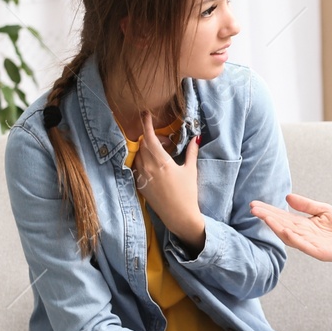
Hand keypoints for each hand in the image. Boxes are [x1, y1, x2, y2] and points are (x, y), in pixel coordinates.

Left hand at [132, 110, 201, 237]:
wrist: (179, 216)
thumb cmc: (187, 194)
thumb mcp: (191, 171)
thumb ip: (191, 153)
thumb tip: (196, 138)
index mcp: (162, 163)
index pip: (149, 138)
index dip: (146, 124)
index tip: (144, 114)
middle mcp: (148, 168)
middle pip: (142, 145)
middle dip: (148, 138)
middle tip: (161, 139)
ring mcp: (142, 177)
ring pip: (137, 156)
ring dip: (144, 149)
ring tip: (156, 152)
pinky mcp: (139, 185)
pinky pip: (135, 167)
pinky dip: (141, 161)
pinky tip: (150, 164)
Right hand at [249, 193, 331, 262]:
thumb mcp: (323, 210)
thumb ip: (306, 205)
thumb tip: (288, 197)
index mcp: (302, 224)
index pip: (282, 216)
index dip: (269, 210)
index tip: (255, 204)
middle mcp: (302, 235)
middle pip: (281, 225)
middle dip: (267, 217)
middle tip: (253, 209)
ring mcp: (308, 244)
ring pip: (289, 235)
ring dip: (277, 227)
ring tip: (265, 217)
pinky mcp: (318, 252)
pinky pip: (304, 245)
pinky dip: (294, 239)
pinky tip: (286, 231)